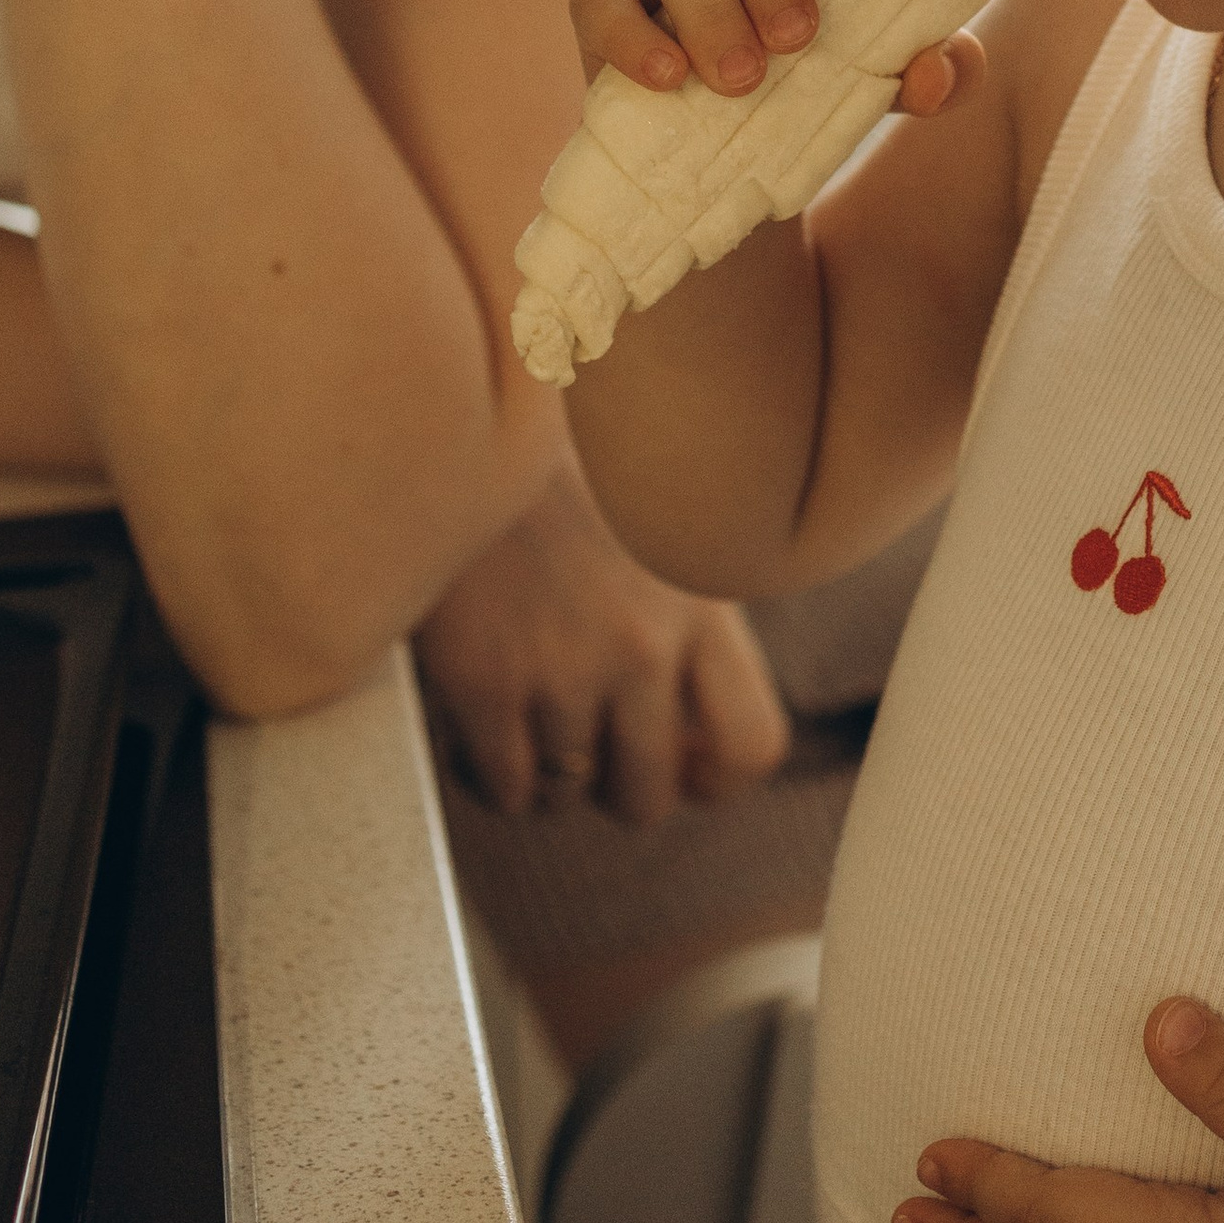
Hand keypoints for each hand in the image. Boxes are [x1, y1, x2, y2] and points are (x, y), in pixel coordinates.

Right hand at [416, 465, 788, 826]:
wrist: (470, 426)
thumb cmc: (564, 485)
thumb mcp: (663, 541)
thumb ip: (687, 625)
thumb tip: (694, 737)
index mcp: (701, 609)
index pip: (753, 745)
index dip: (714, 779)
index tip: (677, 763)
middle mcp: (644, 647)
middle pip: (650, 795)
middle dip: (613, 786)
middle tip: (583, 746)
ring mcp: (563, 670)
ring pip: (567, 796)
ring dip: (543, 776)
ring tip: (524, 725)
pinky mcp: (485, 683)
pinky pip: (504, 789)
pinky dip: (489, 777)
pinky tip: (477, 732)